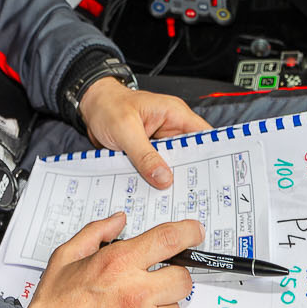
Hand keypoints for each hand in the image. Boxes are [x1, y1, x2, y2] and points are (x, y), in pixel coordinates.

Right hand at [27, 213, 202, 307]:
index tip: (194, 233)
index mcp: (116, 267)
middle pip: (181, 280)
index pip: (168, 240)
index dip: (187, 232)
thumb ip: (94, 235)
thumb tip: (118, 221)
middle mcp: (136, 296)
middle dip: (169, 282)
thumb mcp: (62, 263)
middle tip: (148, 291)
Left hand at [79, 81, 209, 187]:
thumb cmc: (108, 106)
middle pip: (191, 155)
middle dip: (191, 175)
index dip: (213, 156)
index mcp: (174, 114)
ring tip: (176, 201)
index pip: (204, 136)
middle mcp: (172, 128)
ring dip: (171, 179)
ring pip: (173, 164)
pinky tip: (155, 195)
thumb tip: (164, 178)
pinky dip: (156, 179)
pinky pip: (157, 168)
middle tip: (194, 198)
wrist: (90, 106)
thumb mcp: (125, 130)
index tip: (216, 179)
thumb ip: (144, 154)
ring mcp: (160, 141)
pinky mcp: (149, 152)